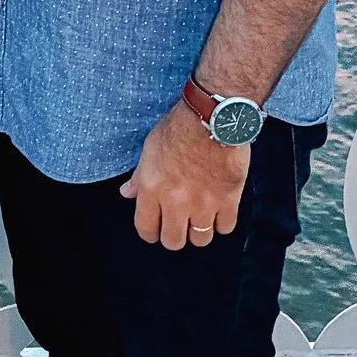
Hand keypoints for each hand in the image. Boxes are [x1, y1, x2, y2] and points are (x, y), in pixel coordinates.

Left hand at [120, 100, 249, 249]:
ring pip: (200, 239)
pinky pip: (225, 227)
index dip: (150, 232)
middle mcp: (176, 201)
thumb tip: (127, 193)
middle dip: (175, 235)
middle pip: (173, 241)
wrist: (213, 116)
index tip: (155, 229)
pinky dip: (222, 222)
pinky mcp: (228, 200)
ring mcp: (204, 203)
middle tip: (179, 224)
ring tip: (200, 216)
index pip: (146, 228)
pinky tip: (219, 209)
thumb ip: (139, 176)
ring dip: (199, 230)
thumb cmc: (180, 126)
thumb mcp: (150, 147)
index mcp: (152, 188)